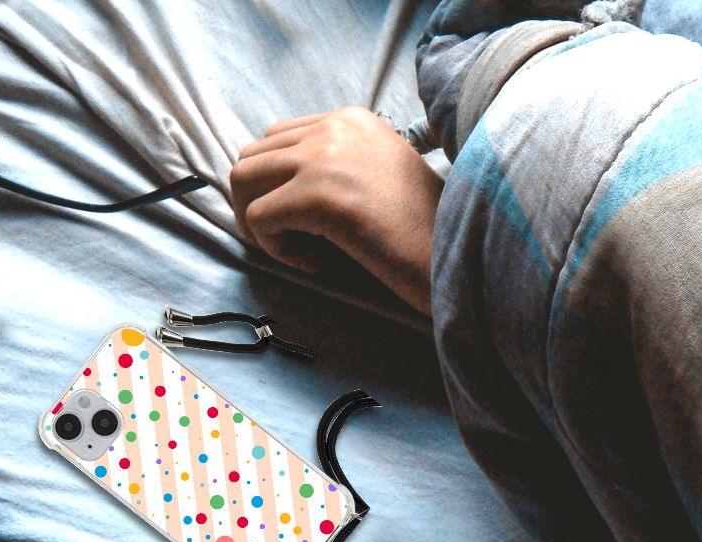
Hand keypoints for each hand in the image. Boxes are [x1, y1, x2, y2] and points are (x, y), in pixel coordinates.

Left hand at [230, 106, 443, 314]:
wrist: (459, 253)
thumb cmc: (425, 228)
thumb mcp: (380, 173)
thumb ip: (337, 165)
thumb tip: (277, 187)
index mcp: (351, 118)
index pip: (276, 138)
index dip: (273, 184)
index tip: (299, 221)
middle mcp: (334, 126)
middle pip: (251, 156)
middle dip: (254, 202)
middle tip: (283, 240)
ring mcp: (324, 157)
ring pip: (242, 180)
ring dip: (257, 222)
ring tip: (292, 250)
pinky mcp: (318, 195)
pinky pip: (258, 218)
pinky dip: (274, 249)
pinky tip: (313, 263)